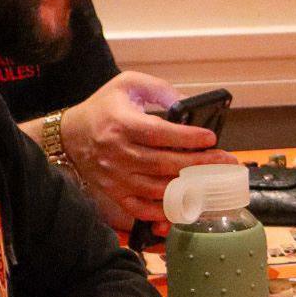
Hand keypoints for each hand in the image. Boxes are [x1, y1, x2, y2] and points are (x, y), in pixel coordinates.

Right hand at [56, 72, 238, 227]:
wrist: (69, 135)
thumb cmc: (104, 108)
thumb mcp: (128, 84)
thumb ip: (160, 89)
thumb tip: (189, 104)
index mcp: (122, 124)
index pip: (159, 134)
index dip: (187, 137)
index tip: (211, 138)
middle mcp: (118, 153)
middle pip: (164, 163)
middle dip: (200, 164)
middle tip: (225, 161)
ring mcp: (116, 177)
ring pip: (158, 188)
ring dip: (189, 188)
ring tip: (214, 182)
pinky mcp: (115, 193)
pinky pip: (142, 209)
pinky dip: (165, 211)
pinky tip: (186, 205)